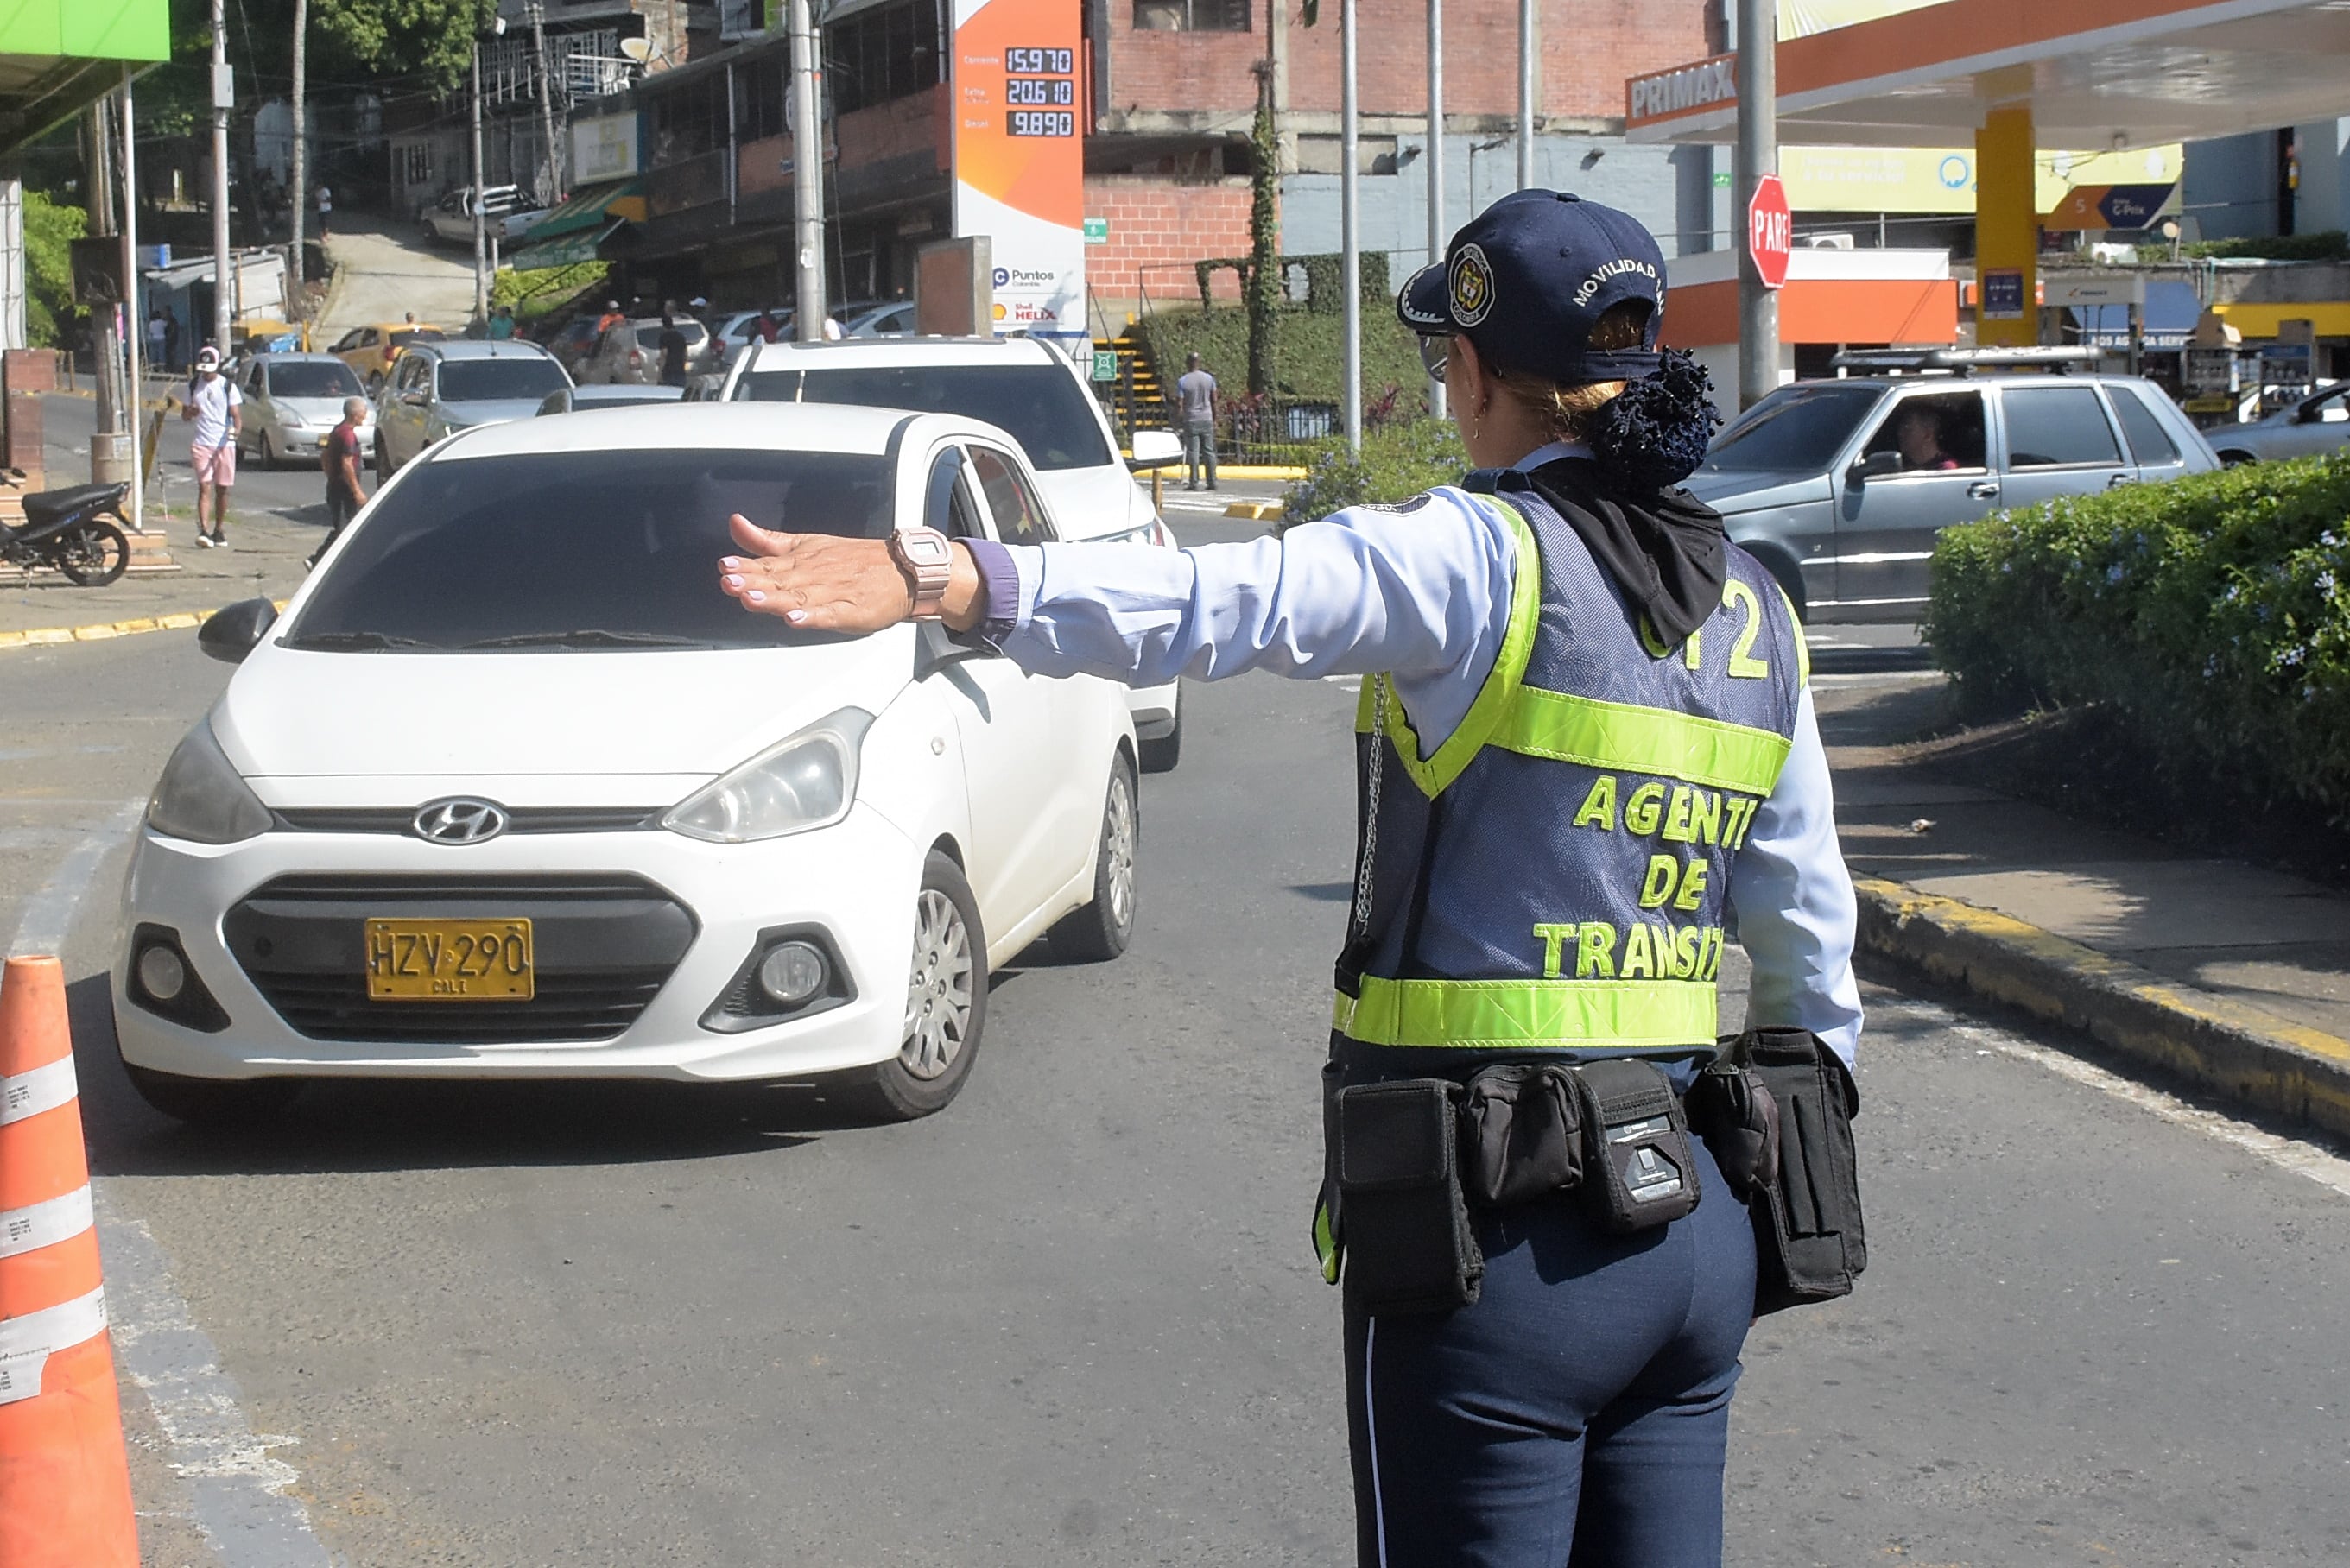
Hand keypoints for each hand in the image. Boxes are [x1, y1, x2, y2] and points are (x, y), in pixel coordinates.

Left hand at [721, 512, 991, 633]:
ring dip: (776, 598)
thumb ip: (768, 540)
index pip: (768, 564)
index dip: (746, 566)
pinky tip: (796, 619)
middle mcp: (814, 575)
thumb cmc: (853, 561)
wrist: (903, 571)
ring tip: (753, 599)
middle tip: (732, 581)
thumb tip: (735, 522)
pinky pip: (830, 614)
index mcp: (801, 560)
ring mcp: (833, 593)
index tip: (726, 566)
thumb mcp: (806, 544)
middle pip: (780, 580)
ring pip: (800, 596)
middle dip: (754, 581)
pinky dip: (813, 616)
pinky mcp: (853, 610)